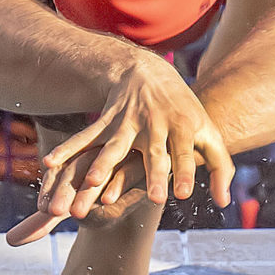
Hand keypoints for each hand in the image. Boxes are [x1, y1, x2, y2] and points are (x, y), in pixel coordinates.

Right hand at [6, 51, 233, 245]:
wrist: (149, 71)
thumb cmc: (184, 111)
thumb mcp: (208, 134)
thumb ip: (220, 168)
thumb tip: (224, 203)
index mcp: (182, 129)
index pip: (185, 154)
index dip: (184, 172)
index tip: (181, 195)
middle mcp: (155, 126)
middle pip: (153, 155)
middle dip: (151, 176)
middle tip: (152, 199)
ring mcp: (128, 124)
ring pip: (114, 148)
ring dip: (102, 165)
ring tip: (91, 184)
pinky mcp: (107, 123)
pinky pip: (85, 139)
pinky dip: (67, 150)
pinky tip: (50, 165)